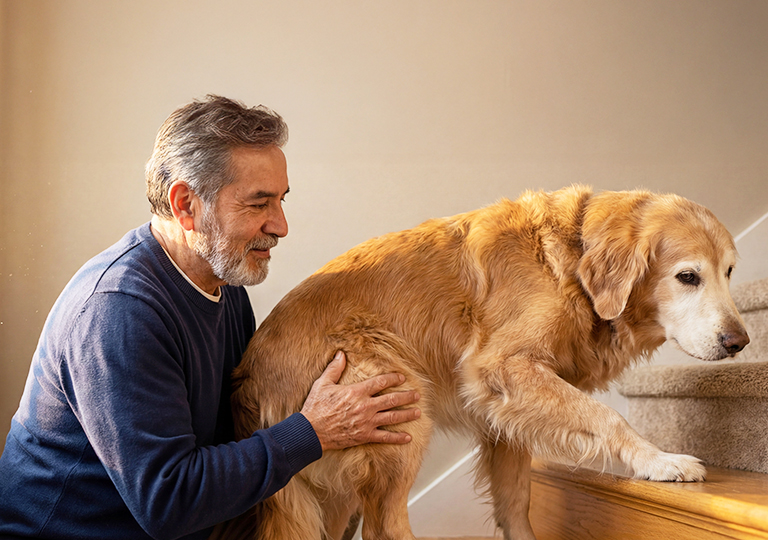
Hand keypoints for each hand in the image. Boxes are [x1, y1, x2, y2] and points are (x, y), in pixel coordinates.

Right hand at [300, 350, 420, 451]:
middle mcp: (365, 407)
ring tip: (418, 412)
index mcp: (356, 392)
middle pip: (391, 400)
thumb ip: (334, 368)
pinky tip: (408, 437)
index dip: (393, 379)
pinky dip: (397, 438)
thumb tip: (341, 354)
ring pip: (392, 417)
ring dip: (407, 414)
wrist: (311, 432)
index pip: (380, 382)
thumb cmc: (316, 407)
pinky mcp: (364, 436)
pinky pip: (385, 437)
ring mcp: (367, 422)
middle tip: (417, 395)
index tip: (402, 378)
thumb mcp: (323, 384)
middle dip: (406, 397)